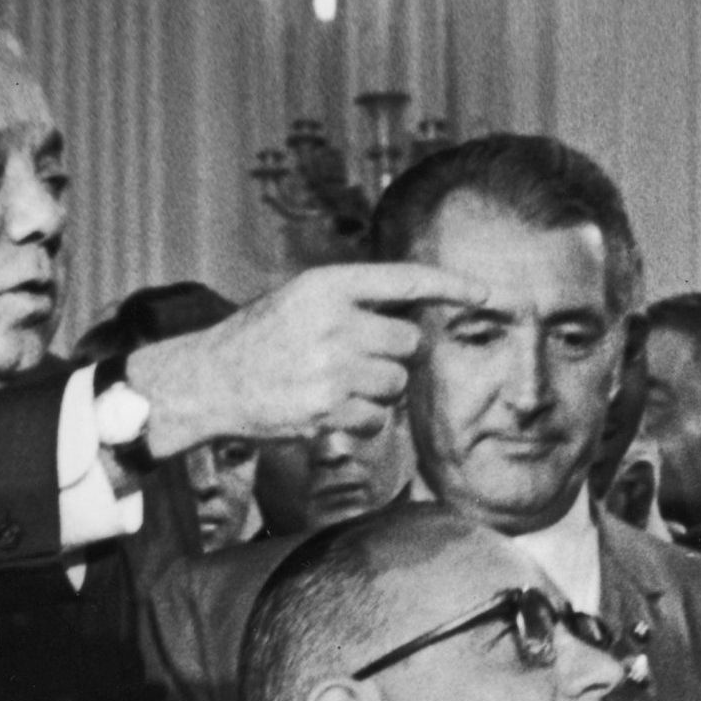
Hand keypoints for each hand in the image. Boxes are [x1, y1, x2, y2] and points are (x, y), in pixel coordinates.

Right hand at [127, 262, 486, 458]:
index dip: (452, 286)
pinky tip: (328, 408)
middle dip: (394, 354)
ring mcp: (331, 367)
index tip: (490, 294)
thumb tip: (417, 311)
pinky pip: (377, 418)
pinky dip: (361, 420)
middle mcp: (334, 322)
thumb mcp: (302, 298)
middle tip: (357, 357)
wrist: (210, 380)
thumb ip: (355, 299)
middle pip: (409, 342)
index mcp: (328, 285)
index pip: (406, 280)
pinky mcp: (327, 409)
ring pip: (396, 383)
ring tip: (335, 382)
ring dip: (377, 389)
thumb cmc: (263, 338)